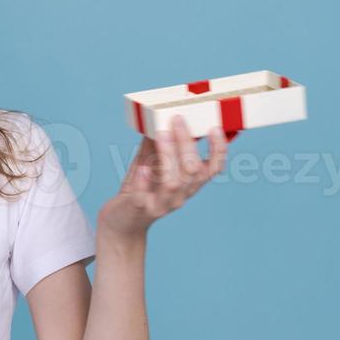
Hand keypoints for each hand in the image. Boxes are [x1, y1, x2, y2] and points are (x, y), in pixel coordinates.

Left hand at [100, 114, 227, 238]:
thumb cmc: (138, 189)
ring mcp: (162, 204)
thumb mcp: (150, 163)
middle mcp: (180, 196)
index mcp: (188, 184)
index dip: (218, 150)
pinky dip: (144, 181)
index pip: (213, 169)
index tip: (216, 128)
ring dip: (169, 156)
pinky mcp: (141, 209)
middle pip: (192, 171)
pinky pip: (144, 196)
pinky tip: (143, 168)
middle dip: (187, 143)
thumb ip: (157, 144)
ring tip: (161, 134)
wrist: (121, 223)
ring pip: (173, 182)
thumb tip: (160, 116)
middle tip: (177, 120)